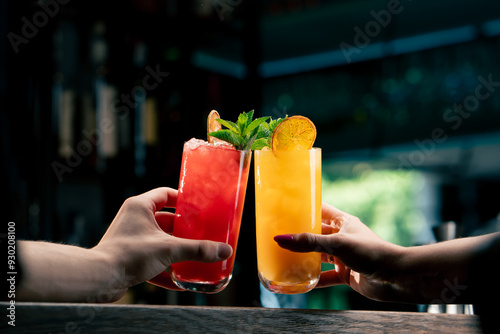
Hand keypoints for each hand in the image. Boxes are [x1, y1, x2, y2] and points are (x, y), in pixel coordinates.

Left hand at [94, 187, 232, 294]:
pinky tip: (180, 281)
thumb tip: (224, 250)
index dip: (183, 199)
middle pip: (166, 219)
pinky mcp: (128, 256)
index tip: (199, 207)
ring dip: (176, 249)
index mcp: (140, 207)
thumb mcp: (169, 249)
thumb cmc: (130, 254)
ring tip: (194, 255)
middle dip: (184, 229)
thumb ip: (197, 249)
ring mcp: (130, 238)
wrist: (100, 278)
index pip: (165, 194)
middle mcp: (134, 219)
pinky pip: (152, 258)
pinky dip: (165, 268)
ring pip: (160, 240)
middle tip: (202, 233)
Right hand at [274, 203, 407, 302]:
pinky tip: (299, 282)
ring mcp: (343, 256)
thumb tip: (281, 239)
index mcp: (343, 222)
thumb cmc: (372, 252)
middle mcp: (342, 237)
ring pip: (318, 256)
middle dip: (299, 235)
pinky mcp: (345, 273)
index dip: (304, 207)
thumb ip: (309, 243)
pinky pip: (325, 276)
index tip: (286, 207)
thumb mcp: (337, 244)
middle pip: (316, 234)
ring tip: (284, 258)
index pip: (320, 209)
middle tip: (279, 235)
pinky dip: (313, 279)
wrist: (395, 277)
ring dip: (304, 258)